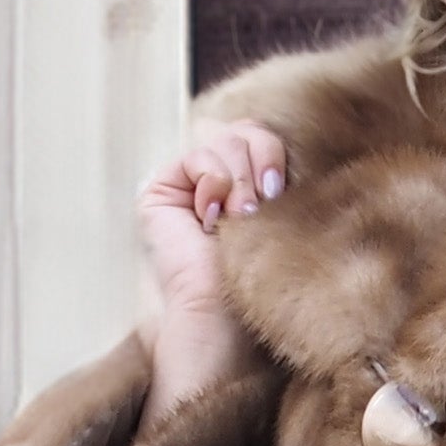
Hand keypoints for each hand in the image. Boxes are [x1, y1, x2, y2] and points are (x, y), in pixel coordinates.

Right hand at [138, 117, 285, 417]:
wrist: (224, 316)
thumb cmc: (259, 278)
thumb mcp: (280, 212)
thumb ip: (277, 168)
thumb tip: (285, 135)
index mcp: (248, 187)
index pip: (264, 137)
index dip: (275, 154)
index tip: (281, 191)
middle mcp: (217, 183)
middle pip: (247, 129)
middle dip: (259, 161)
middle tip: (257, 206)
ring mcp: (187, 185)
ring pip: (225, 136)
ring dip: (238, 177)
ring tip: (237, 217)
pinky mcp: (160, 190)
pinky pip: (196, 153)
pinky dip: (212, 181)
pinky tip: (210, 218)